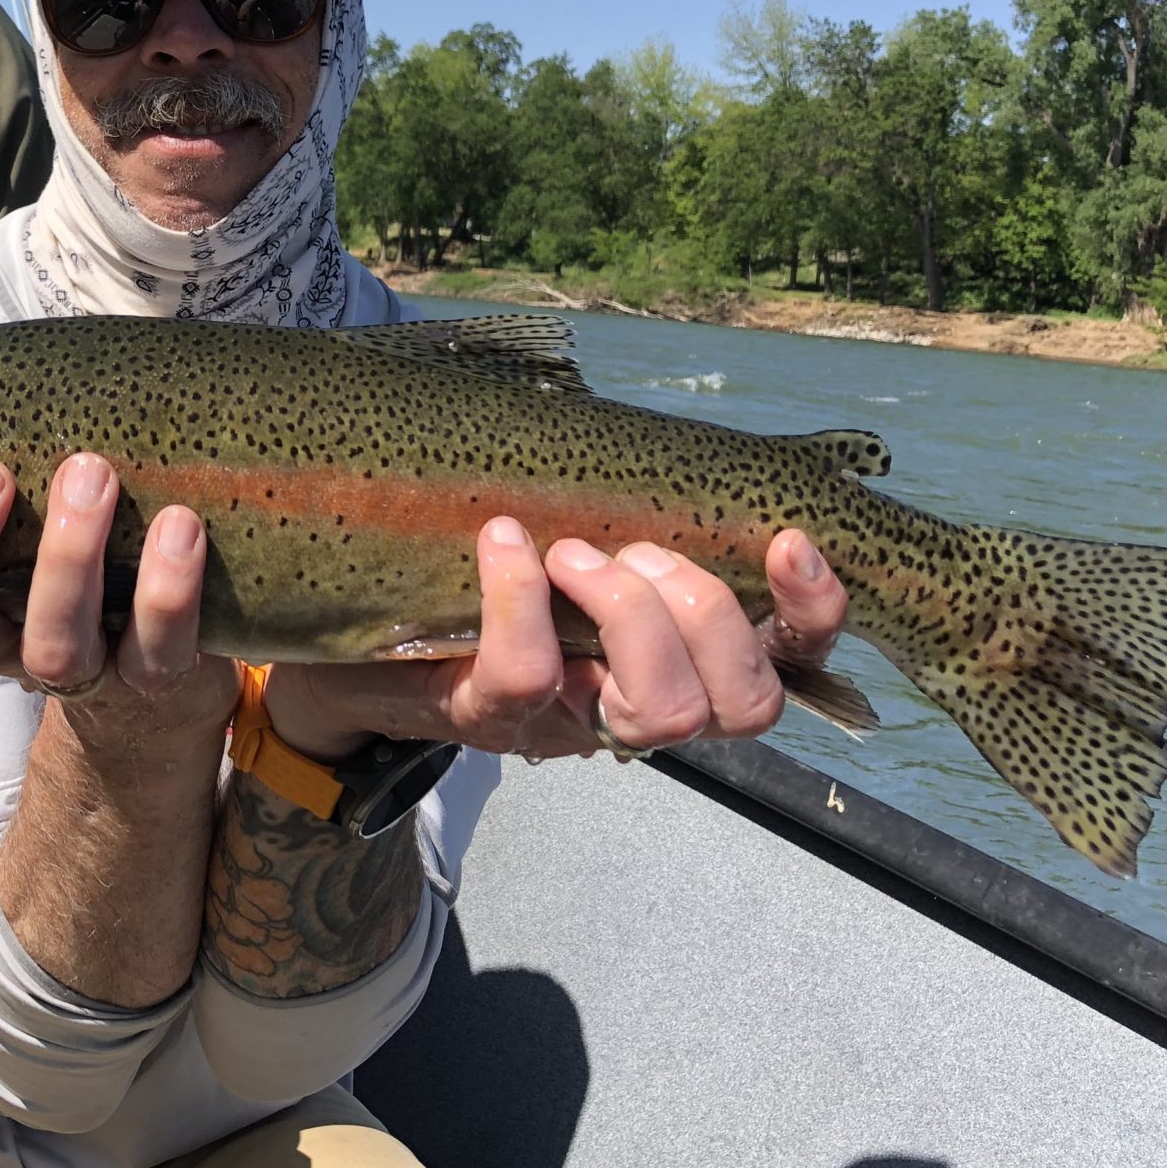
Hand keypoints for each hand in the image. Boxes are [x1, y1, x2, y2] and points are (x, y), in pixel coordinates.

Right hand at [0, 453, 237, 744]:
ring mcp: (82, 672)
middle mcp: (8, 654)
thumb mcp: (19, 523)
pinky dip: (165, 590)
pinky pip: (156, 649)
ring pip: (54, 646)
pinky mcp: (155, 678)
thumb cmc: (75, 558)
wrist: (165, 667)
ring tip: (90, 474)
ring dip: (67, 558)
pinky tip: (177, 525)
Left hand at [263, 520, 849, 764]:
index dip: (814, 610)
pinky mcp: (485, 719)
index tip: (791, 538)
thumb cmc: (478, 582)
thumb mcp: (569, 540)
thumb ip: (626, 509)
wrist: (352, 646)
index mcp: (677, 658)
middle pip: (742, 701)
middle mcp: (637, 706)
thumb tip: (676, 445)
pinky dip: (520, 599)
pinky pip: (528, 675)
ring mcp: (565, 723)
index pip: (790, 660)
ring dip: (631, 614)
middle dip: (705, 607)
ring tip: (569, 552)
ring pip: (661, 711)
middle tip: (631, 548)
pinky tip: (501, 542)